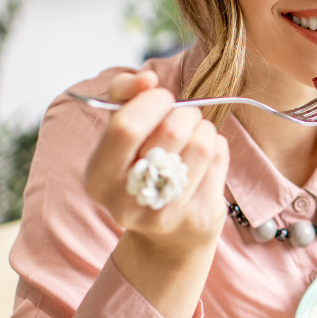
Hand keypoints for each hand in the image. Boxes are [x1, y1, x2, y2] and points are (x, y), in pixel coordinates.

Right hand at [83, 70, 228, 317]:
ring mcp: (165, 214)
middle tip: (183, 116)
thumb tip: (146, 79)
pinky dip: (216, 146)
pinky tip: (205, 155)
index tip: (161, 97)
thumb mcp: (119, 133)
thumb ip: (123, 95)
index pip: (126, 127)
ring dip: (203, 128)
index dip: (151, 102)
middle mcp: (127, 203)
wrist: (166, 238)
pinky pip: (218, 158)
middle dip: (184, 112)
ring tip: (195, 134)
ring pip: (201, 143)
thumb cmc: (141, 168)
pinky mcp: (199, 217)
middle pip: (171, 132)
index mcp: (98, 179)